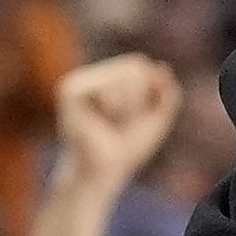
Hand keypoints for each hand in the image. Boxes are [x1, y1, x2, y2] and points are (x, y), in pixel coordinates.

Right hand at [56, 52, 184, 190]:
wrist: (104, 171)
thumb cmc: (128, 148)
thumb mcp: (157, 119)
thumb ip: (166, 93)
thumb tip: (161, 66)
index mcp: (110, 79)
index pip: (139, 65)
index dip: (148, 91)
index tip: (135, 116)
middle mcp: (92, 76)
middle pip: (134, 67)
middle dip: (138, 100)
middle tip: (121, 122)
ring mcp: (78, 80)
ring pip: (123, 79)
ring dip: (127, 108)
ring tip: (110, 123)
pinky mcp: (69, 89)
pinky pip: (106, 90)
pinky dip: (112, 110)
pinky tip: (97, 122)